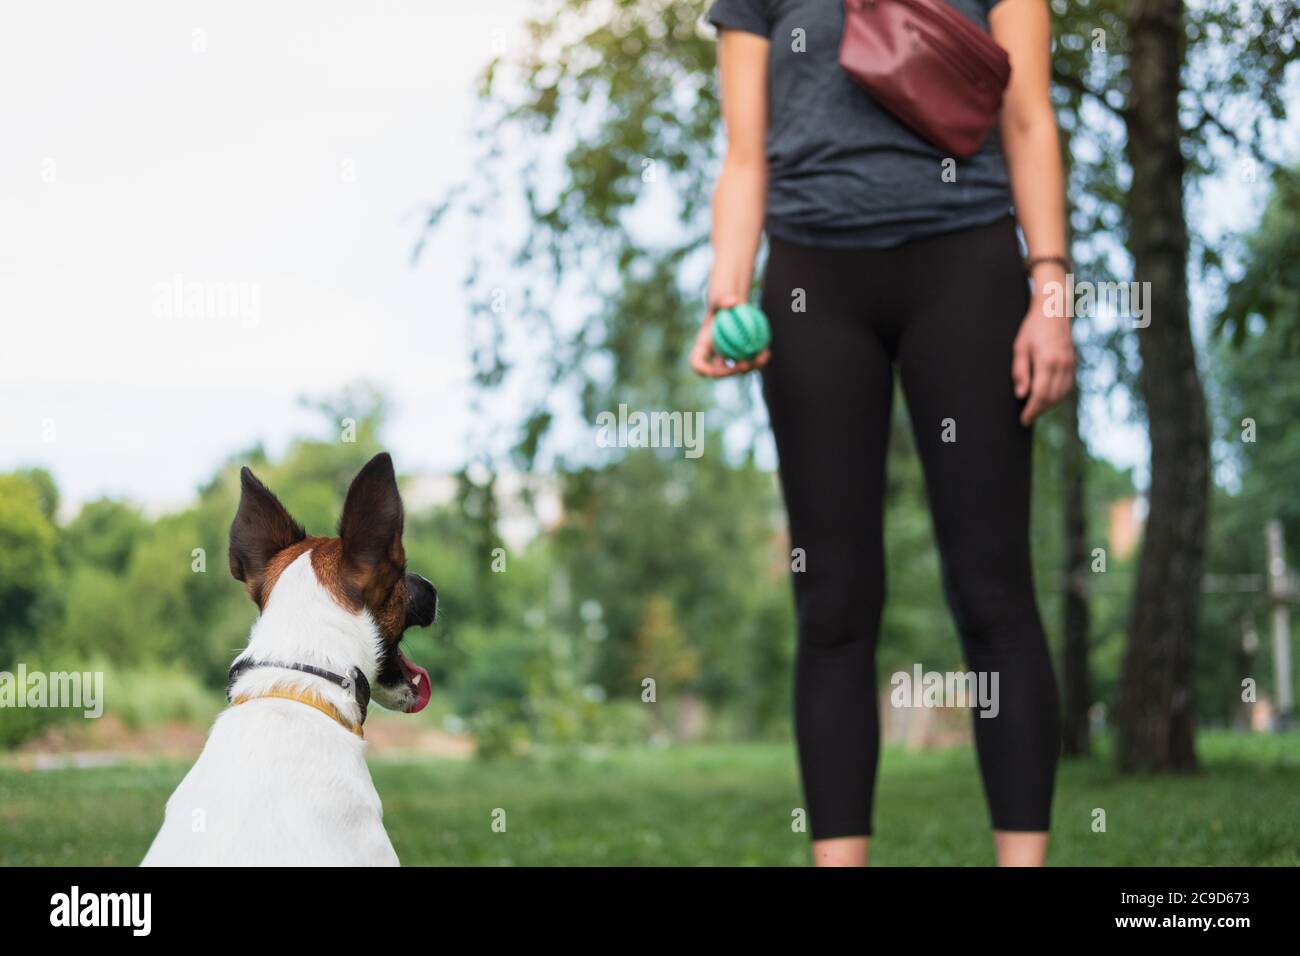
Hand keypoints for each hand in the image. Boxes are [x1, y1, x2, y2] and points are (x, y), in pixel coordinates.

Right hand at [690, 291, 770, 377]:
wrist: (732, 307)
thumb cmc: (722, 302)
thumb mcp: (720, 298)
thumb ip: (722, 299)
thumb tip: (732, 302)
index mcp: (703, 346)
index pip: (697, 363)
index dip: (702, 370)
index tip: (713, 370)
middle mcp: (714, 356)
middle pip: (719, 372)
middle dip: (731, 372)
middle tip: (745, 364)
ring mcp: (728, 358)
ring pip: (737, 370)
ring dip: (750, 367)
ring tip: (762, 356)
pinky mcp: (741, 356)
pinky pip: (749, 362)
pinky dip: (758, 360)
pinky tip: (767, 352)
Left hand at [1011, 270, 1074, 424]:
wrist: (1053, 310)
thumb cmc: (1032, 327)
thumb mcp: (1020, 347)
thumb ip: (1020, 372)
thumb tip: (1021, 395)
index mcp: (1047, 361)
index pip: (1040, 394)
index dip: (1031, 410)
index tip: (1023, 419)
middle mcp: (1061, 365)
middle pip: (1051, 397)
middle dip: (1039, 410)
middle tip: (1026, 418)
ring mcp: (1069, 364)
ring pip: (1061, 394)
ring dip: (1048, 405)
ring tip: (1035, 410)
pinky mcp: (1072, 363)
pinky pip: (1067, 386)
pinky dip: (1058, 396)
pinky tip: (1048, 398)